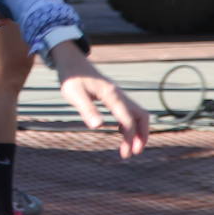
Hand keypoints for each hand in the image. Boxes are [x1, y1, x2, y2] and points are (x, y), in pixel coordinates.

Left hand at [50, 43, 149, 159]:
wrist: (71, 61)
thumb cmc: (71, 77)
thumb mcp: (74, 93)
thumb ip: (86, 109)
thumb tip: (97, 127)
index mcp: (112, 95)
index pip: (128, 120)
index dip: (130, 138)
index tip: (125, 153)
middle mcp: (119, 95)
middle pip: (141, 116)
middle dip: (142, 135)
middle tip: (134, 153)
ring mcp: (118, 94)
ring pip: (138, 113)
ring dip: (139, 130)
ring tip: (131, 147)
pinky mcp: (113, 95)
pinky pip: (129, 110)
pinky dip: (130, 123)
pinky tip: (121, 131)